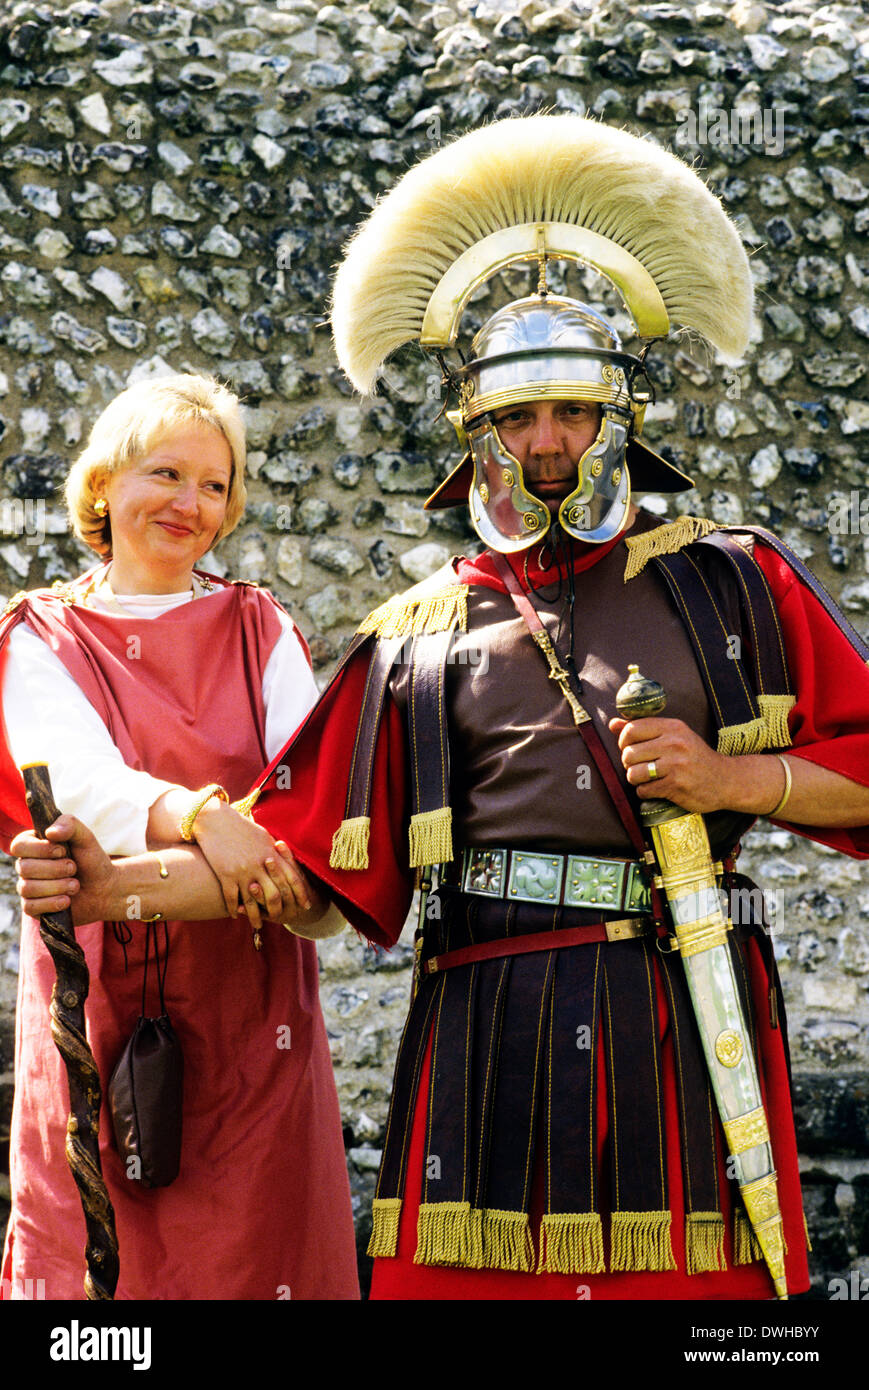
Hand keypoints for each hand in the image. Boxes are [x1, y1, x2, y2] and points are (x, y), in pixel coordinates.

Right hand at [12, 815, 115, 925]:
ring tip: (75, 885)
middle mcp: (26, 866)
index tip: (62, 851)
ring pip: (27, 888)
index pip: (19, 845)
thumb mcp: (85, 838)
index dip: (40, 849)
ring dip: (57, 886)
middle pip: (24, 868)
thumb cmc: (91, 860)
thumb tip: (50, 832)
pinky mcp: (33, 907)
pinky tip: (67, 900)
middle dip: (55, 869)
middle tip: (74, 868)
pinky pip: (30, 907)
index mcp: (34, 846)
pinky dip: (52, 903)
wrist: (104, 889)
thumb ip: (70, 825)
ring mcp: (28, 887)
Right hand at [190, 799, 313, 922]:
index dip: (300, 894)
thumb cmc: (240, 826)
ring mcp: (242, 871)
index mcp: (272, 854)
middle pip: (275, 895)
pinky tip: (235, 915)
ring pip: (253, 902)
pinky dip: (235, 909)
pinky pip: (232, 899)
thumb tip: (283, 859)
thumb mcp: (263, 836)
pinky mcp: (225, 875)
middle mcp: (260, 865)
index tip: (305, 905)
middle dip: (279, 910)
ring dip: (256, 917)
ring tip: (258, 924)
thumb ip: (274, 850)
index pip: (292, 878)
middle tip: (280, 918)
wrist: (214, 820)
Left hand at [608, 715, 729, 813]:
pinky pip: (644, 790)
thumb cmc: (695, 757)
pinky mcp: (676, 786)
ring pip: (633, 773)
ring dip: (636, 779)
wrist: (726, 780)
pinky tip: (658, 788)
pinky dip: (646, 792)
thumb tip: (612, 723)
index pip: (632, 729)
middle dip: (629, 763)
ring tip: (649, 778)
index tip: (630, 747)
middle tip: (641, 766)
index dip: (624, 741)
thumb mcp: (675, 736)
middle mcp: (674, 744)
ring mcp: (676, 765)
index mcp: (673, 727)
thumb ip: (643, 728)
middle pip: (628, 754)